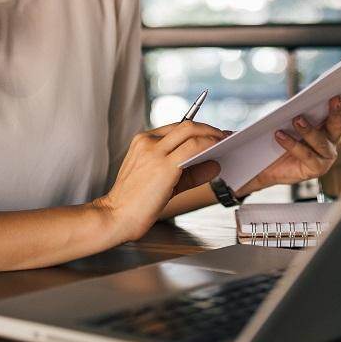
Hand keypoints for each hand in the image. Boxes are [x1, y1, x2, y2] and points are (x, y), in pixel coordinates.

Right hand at [96, 121, 225, 241]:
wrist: (115, 216)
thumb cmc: (136, 201)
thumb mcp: (163, 180)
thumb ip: (190, 171)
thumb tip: (215, 164)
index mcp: (143, 141)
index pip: (176, 128)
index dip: (198, 129)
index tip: (213, 134)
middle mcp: (148, 142)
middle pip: (186, 125)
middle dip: (210, 129)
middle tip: (224, 136)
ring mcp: (154, 152)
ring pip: (191, 132)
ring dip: (213, 135)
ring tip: (225, 143)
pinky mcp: (164, 166)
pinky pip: (193, 148)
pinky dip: (209, 147)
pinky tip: (217, 154)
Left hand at [238, 78, 340, 196]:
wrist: (264, 166)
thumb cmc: (277, 137)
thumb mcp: (283, 118)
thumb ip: (293, 109)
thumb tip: (295, 101)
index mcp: (328, 123)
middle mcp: (331, 139)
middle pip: (338, 124)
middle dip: (338, 110)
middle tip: (334, 97)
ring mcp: (326, 156)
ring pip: (321, 141)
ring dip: (309, 129)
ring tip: (296, 119)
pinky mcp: (316, 169)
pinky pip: (305, 154)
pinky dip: (292, 144)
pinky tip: (279, 135)